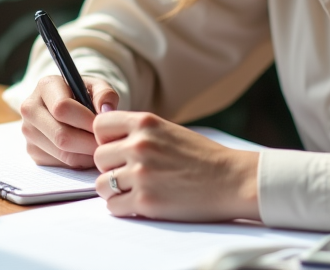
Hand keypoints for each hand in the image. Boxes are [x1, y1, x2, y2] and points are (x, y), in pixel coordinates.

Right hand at [18, 75, 119, 168]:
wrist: (67, 106)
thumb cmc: (84, 94)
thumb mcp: (96, 87)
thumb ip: (105, 94)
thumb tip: (105, 111)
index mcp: (45, 86)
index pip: (62, 108)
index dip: (86, 120)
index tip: (102, 126)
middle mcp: (31, 109)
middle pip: (61, 135)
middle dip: (89, 142)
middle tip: (107, 143)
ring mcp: (28, 131)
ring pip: (62, 153)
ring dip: (86, 155)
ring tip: (100, 147)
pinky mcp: (32, 151)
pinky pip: (60, 164)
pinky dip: (79, 162)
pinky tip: (88, 152)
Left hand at [93, 111, 259, 221]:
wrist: (231, 180)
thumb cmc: (204, 157)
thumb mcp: (169, 130)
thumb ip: (140, 132)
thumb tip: (110, 141)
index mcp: (146, 123)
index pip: (100, 125)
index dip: (104, 139)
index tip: (116, 148)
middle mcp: (140, 145)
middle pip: (98, 157)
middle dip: (110, 167)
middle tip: (129, 173)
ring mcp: (141, 174)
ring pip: (101, 184)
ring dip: (114, 189)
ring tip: (134, 189)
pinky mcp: (145, 201)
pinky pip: (113, 206)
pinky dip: (123, 206)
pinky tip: (139, 202)